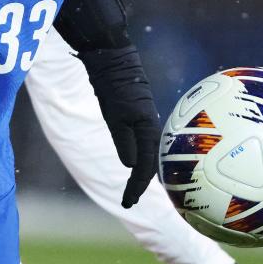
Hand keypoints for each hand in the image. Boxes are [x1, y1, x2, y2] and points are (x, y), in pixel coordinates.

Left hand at [78, 45, 160, 207]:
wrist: (112, 59)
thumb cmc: (113, 85)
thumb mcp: (115, 116)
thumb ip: (124, 141)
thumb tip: (130, 167)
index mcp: (148, 129)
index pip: (144, 167)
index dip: (136, 187)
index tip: (127, 204)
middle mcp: (151, 127)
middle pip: (149, 163)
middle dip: (140, 184)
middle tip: (129, 201)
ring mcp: (145, 121)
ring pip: (147, 153)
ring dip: (139, 172)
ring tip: (132, 189)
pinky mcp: (138, 116)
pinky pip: (142, 144)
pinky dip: (138, 157)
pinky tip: (132, 162)